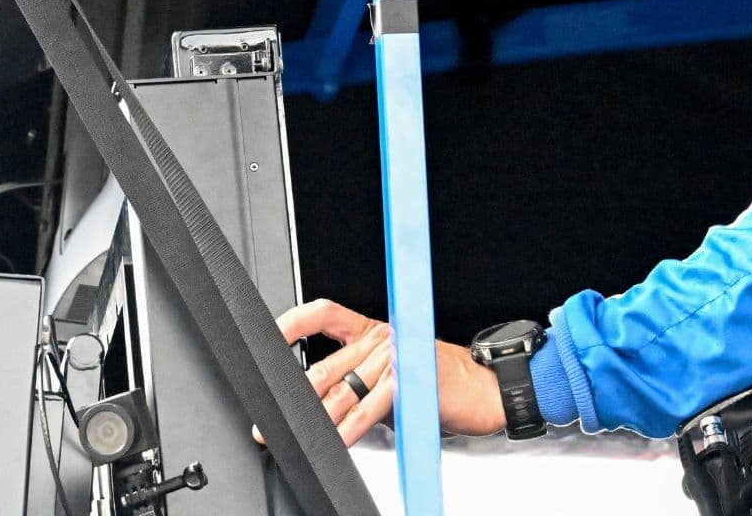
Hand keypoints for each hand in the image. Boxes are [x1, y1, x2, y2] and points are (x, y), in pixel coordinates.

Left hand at [260, 299, 507, 446]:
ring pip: (345, 390)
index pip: (324, 314)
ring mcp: (396, 360)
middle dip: (293, 396)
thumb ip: (354, 383)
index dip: (294, 322)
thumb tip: (313, 405)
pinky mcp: (410, 383)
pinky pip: (371, 407)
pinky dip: (351, 427)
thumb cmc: (437, 384)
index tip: (270, 336)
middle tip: (268, 418)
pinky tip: (336, 438)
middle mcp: (381, 341)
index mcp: (372, 332)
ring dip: (316, 418)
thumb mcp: (389, 375)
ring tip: (295, 434)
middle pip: (327, 364)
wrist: (483, 389)